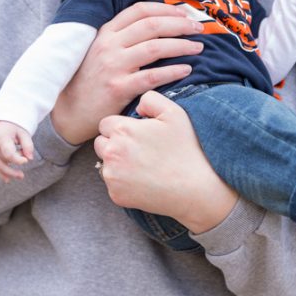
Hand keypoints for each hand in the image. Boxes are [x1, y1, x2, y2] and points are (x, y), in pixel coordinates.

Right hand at [0, 121, 33, 182]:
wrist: (3, 121)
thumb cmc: (15, 126)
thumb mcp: (23, 132)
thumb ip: (27, 144)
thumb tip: (30, 158)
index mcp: (1, 138)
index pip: (8, 152)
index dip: (16, 159)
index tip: (26, 161)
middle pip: (2, 161)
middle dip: (11, 170)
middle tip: (22, 176)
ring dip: (8, 173)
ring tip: (20, 176)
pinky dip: (1, 172)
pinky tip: (8, 180)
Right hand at [51, 2, 203, 144]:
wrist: (70, 111)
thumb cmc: (91, 80)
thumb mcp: (101, 50)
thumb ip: (123, 37)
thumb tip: (159, 24)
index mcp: (106, 32)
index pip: (140, 10)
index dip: (166, 8)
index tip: (184, 13)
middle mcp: (109, 45)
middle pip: (152, 25)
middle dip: (180, 24)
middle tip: (199, 28)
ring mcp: (113, 66)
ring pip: (155, 47)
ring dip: (182, 45)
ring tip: (198, 47)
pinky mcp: (119, 88)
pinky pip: (152, 76)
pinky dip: (173, 71)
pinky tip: (187, 69)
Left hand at [94, 90, 237, 233]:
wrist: (195, 189)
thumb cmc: (185, 149)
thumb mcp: (174, 112)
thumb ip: (150, 100)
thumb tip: (137, 107)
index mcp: (122, 130)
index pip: (106, 124)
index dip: (122, 127)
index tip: (137, 134)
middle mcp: (111, 153)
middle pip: (101, 143)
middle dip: (115, 144)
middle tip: (140, 150)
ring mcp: (112, 176)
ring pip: (105, 164)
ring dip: (117, 163)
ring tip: (143, 166)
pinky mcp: (115, 195)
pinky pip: (112, 184)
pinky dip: (123, 182)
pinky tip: (144, 181)